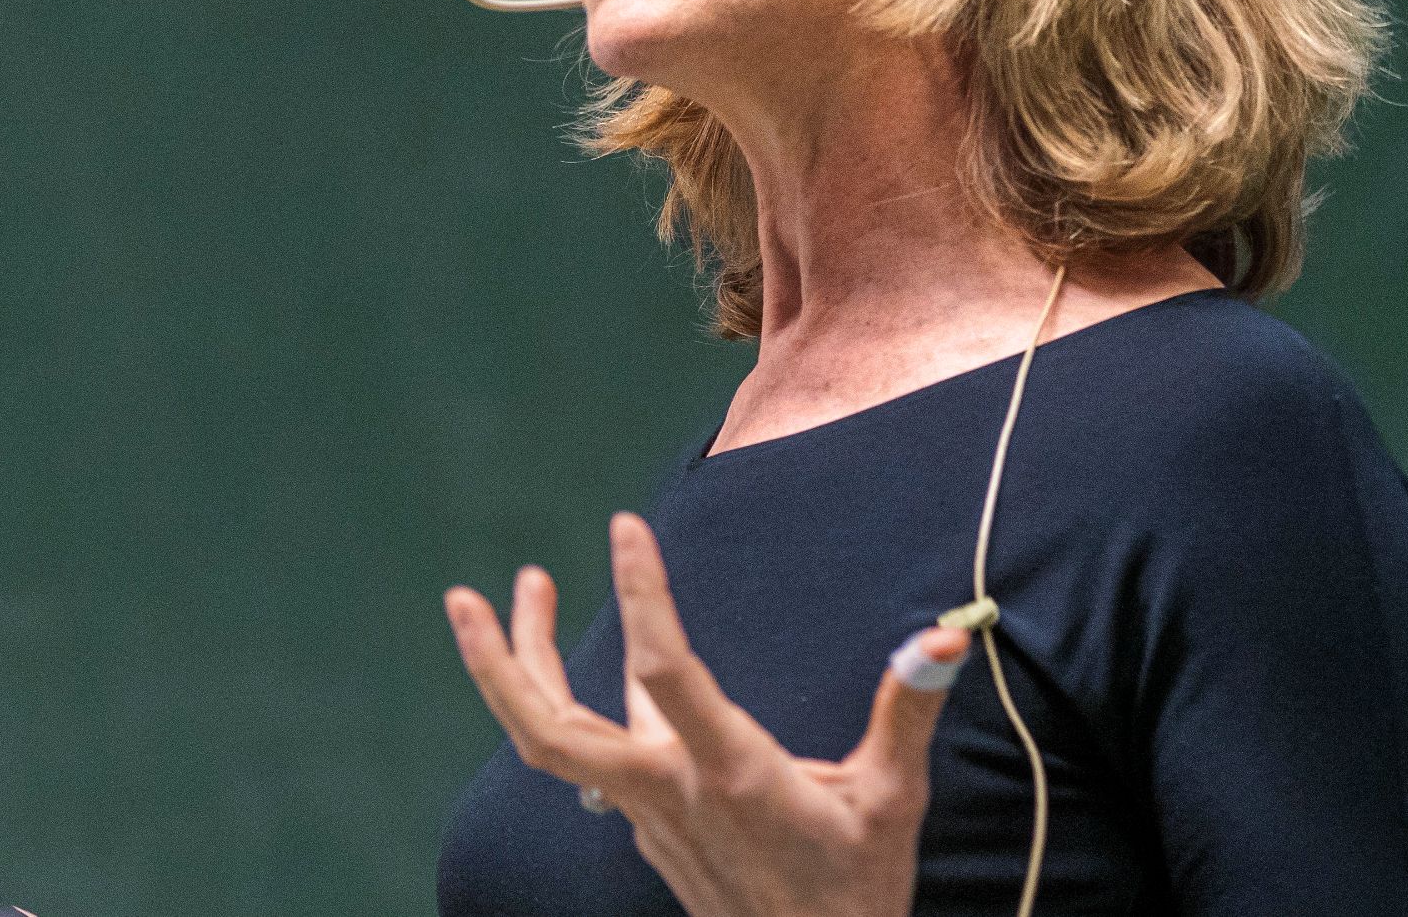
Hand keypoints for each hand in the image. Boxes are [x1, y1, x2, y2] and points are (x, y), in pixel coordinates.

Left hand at [444, 513, 964, 916]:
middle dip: (497, 662)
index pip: (663, 672)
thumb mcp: (890, 800)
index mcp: (727, 775)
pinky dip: (572, 703)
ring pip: (558, 739)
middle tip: (463, 595)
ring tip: (523, 589)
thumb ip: (905, 711)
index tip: (626, 526)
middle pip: (547, 732)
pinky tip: (584, 666)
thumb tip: (945, 634)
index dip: (641, 595)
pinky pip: (596, 756)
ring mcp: (647, 814)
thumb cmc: (855, 889)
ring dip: (521, 668)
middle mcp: (668, 793)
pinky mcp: (647, 826)